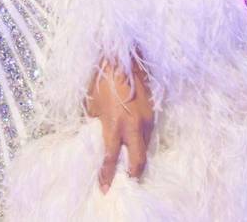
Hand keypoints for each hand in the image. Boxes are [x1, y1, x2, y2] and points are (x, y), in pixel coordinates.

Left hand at [84, 53, 154, 193]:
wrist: (123, 59)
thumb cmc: (103, 80)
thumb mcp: (93, 104)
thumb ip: (97, 123)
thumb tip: (96, 136)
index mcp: (114, 125)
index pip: (110, 158)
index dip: (106, 176)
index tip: (104, 188)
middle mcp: (133, 127)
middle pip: (138, 162)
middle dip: (133, 174)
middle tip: (127, 181)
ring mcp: (146, 121)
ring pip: (145, 148)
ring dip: (138, 157)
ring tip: (131, 164)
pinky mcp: (152, 113)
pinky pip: (148, 135)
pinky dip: (142, 142)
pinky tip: (135, 142)